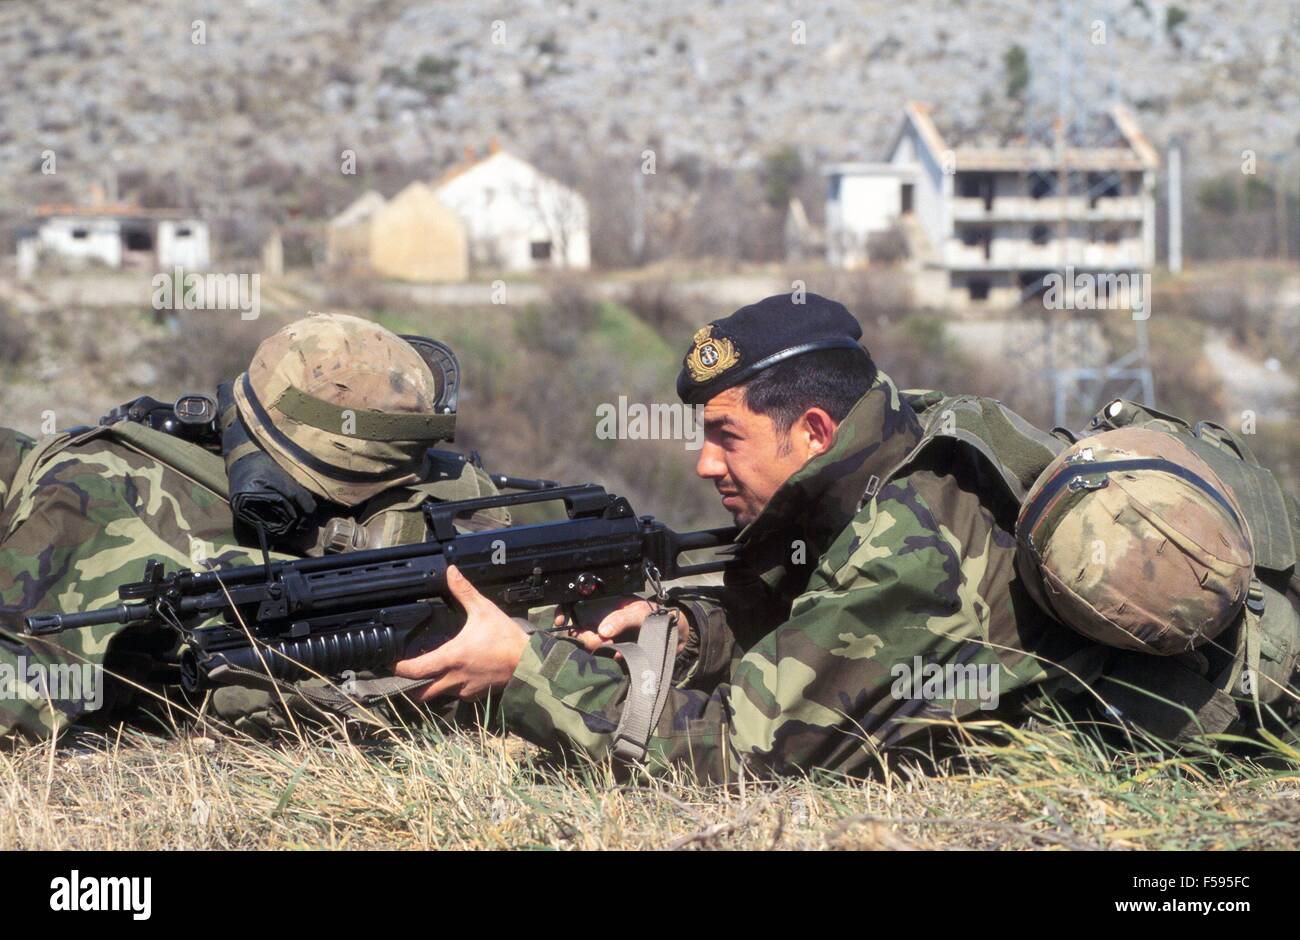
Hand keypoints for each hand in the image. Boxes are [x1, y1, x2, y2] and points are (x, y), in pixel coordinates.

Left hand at [393, 565, 529, 701]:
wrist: (528, 662)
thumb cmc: (505, 637)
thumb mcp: (483, 610)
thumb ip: (464, 591)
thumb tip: (451, 571)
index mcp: (451, 657)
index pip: (415, 670)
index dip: (399, 669)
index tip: (391, 663)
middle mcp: (454, 678)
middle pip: (421, 692)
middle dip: (410, 686)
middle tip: (406, 673)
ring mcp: (465, 689)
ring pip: (438, 695)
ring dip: (431, 686)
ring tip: (430, 672)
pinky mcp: (476, 695)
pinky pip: (457, 695)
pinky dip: (451, 688)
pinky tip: (455, 675)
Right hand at [555, 598, 688, 654]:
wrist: (674, 635)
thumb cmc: (654, 616)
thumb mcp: (639, 612)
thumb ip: (621, 618)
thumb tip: (602, 631)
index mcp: (602, 605)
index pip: (575, 605)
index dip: (564, 611)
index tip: (561, 621)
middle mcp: (599, 622)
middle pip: (577, 629)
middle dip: (584, 636)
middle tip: (598, 640)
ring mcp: (605, 639)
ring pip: (588, 645)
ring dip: (596, 648)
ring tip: (613, 647)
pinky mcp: (613, 654)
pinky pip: (603, 659)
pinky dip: (610, 658)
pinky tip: (620, 655)